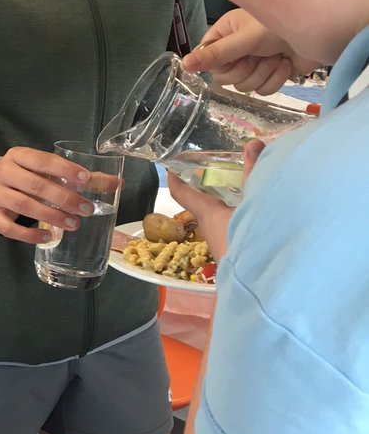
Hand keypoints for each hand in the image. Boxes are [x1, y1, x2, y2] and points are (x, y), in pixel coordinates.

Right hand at [0, 146, 106, 243]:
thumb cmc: (24, 178)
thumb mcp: (45, 171)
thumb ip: (78, 177)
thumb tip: (118, 184)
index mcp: (18, 155)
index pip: (43, 160)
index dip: (65, 169)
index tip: (86, 180)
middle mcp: (2, 171)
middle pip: (34, 184)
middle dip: (63, 197)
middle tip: (87, 209)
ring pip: (22, 205)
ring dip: (51, 216)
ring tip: (73, 224)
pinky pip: (8, 228)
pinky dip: (30, 235)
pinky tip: (49, 238)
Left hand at [166, 138, 264, 261]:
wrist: (263, 290)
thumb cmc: (252, 244)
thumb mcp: (255, 204)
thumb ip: (254, 173)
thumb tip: (252, 143)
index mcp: (210, 215)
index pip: (184, 194)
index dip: (176, 179)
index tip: (170, 166)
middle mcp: (212, 231)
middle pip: (202, 206)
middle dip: (205, 189)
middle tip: (213, 169)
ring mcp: (226, 245)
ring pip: (220, 219)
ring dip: (225, 204)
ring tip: (238, 186)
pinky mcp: (240, 256)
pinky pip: (236, 230)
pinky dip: (241, 217)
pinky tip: (258, 213)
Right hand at [182, 9, 319, 93]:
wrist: (318, 31)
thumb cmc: (279, 26)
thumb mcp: (244, 39)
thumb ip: (216, 54)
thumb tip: (185, 64)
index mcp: (225, 34)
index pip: (207, 58)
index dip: (218, 63)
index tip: (232, 57)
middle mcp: (236, 49)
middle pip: (224, 77)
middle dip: (244, 69)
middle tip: (257, 55)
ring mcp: (254, 63)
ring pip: (244, 86)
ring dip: (262, 73)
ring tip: (276, 57)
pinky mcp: (271, 75)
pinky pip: (262, 90)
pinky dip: (275, 79)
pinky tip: (285, 64)